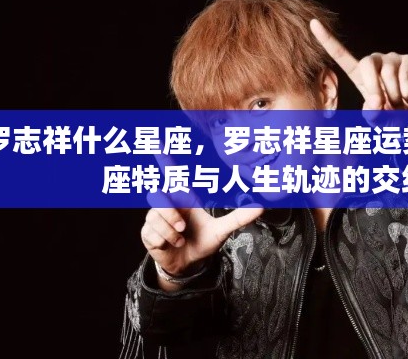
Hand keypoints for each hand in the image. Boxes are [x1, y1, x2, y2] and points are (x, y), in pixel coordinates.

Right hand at [142, 153, 262, 289]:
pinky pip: (153, 233)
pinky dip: (166, 242)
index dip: (164, 157)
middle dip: (169, 212)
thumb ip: (239, 217)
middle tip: (183, 225)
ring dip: (171, 231)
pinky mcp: (147, 233)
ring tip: (180, 238)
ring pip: (156, 217)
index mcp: (183, 197)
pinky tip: (172, 245)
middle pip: (157, 195)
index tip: (159, 142)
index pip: (171, 173)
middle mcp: (166, 204)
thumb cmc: (202, 241)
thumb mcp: (221, 231)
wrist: (188, 264)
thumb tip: (260, 206)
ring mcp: (154, 218)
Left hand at [310, 19, 407, 110]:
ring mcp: (393, 59)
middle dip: (374, 87)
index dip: (327, 40)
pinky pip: (405, 74)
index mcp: (360, 74)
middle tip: (384, 106)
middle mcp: (375, 62)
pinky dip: (406, 92)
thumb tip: (375, 102)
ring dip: (394, 96)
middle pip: (367, 63)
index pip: (341, 55)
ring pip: (388, 74)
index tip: (313, 23)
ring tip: (399, 105)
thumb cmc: (394, 116)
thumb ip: (371, 114)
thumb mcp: (378, 119)